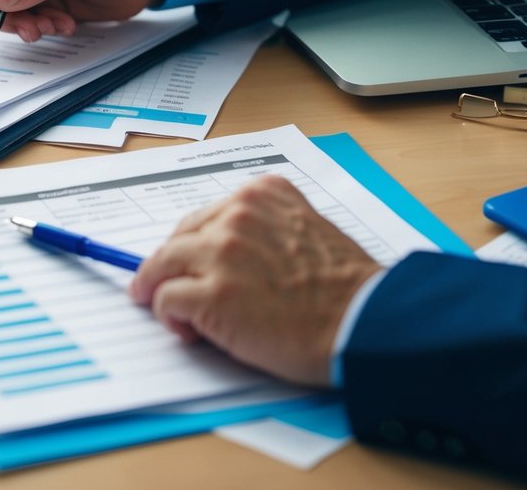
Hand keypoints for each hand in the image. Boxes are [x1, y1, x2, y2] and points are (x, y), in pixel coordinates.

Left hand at [128, 174, 381, 386]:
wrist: (365, 323)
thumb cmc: (345, 288)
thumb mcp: (306, 228)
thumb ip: (264, 229)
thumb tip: (223, 253)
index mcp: (261, 194)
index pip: (204, 217)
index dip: (193, 246)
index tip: (189, 263)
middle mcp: (238, 215)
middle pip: (178, 239)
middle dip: (170, 267)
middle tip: (166, 290)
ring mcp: (222, 254)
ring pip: (162, 266)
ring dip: (162, 291)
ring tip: (180, 317)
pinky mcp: (212, 295)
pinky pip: (165, 300)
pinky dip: (170, 317)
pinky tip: (190, 331)